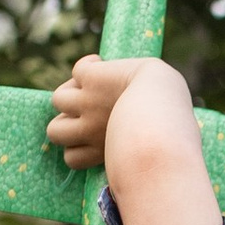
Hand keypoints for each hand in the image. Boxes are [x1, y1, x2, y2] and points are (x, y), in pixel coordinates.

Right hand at [47, 50, 191, 168]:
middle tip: (94, 108)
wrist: (164, 102)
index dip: (79, 145)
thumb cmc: (169, 132)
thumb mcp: (148, 151)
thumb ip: (133, 154)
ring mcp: (87, 103)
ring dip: (74, 90)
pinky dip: (89, 65)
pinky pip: (78, 70)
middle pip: (54, 131)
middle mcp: (88, 130)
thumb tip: (142, 158)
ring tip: (96, 86)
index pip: (70, 159)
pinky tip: (103, 65)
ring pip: (59, 100)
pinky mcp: (90, 79)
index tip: (97, 135)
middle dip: (69, 119)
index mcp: (102, 151)